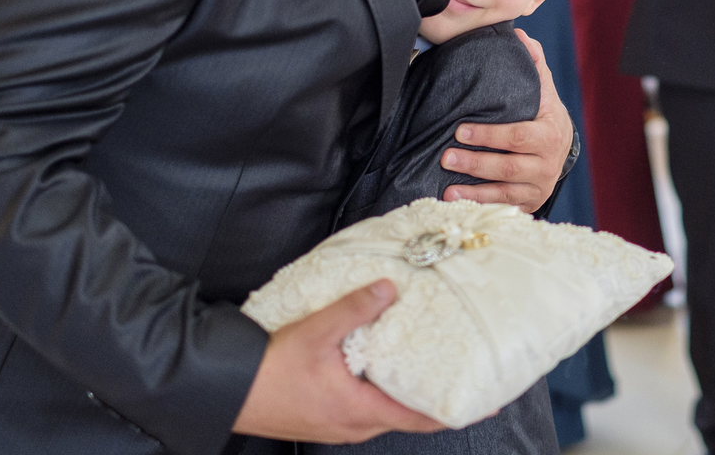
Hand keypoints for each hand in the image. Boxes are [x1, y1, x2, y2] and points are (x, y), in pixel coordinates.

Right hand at [232, 280, 445, 442]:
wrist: (229, 390)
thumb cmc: (268, 371)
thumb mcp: (316, 332)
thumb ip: (355, 309)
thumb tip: (389, 288)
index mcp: (360, 411)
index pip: (422, 417)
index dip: (456, 409)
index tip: (486, 400)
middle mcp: (355, 425)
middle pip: (409, 416)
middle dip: (438, 398)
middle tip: (464, 377)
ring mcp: (341, 425)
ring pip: (387, 411)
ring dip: (410, 394)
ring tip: (430, 368)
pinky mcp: (327, 417)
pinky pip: (367, 407)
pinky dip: (386, 391)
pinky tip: (385, 369)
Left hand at [441, 29, 573, 212]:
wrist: (561, 149)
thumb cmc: (543, 114)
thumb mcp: (543, 88)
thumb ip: (533, 62)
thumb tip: (520, 34)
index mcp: (549, 134)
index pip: (518, 136)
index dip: (489, 135)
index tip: (460, 129)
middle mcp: (547, 164)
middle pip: (509, 166)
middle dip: (476, 162)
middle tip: (446, 156)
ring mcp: (539, 187)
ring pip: (505, 192)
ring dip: (474, 192)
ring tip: (447, 188)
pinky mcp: (530, 204)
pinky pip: (504, 209)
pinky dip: (481, 207)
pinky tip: (458, 205)